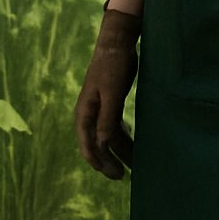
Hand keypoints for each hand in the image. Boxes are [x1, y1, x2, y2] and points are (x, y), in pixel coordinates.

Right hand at [74, 4, 141, 179]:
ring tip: (133, 164)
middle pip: (99, 143)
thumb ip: (107, 119)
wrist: (117, 43)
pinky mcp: (110, 102)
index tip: (112, 174)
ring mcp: (99, 108)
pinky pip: (114, 126)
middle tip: (124, 176)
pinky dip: (122, 137)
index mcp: (85, 113)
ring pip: (108, 136)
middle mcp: (90, 114)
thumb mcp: (112, 94)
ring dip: (119, 150)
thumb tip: (103, 145)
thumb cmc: (113, 67)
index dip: (99, 162)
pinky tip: (132, 143)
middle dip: (110, 160)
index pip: (88, 144)